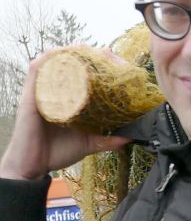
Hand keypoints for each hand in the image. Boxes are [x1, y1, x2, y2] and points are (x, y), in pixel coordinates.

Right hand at [0, 48, 130, 180]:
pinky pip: (37, 70)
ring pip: (55, 60)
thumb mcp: (90, 143)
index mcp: (68, 97)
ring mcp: (41, 91)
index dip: (101, 63)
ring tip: (92, 53)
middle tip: (110, 57)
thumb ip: (109, 139)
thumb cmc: (57, 152)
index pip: (84, 71)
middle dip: (92, 54)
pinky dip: (51, 59)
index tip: (121, 65)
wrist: (34, 167)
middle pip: (71, 61)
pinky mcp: (30, 95)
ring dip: (74, 53)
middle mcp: (54, 90)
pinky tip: (66, 57)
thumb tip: (131, 138)